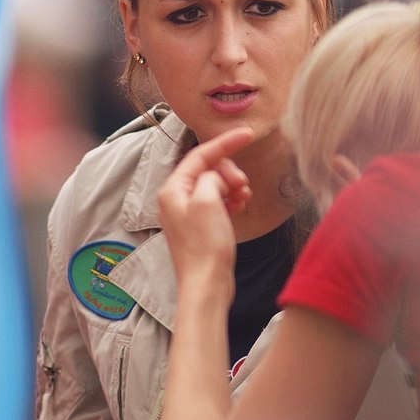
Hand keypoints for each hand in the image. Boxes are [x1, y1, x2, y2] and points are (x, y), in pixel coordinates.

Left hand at [158, 127, 253, 286]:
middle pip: (207, 169)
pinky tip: (240, 205)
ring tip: (243, 197)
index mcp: (172, 189)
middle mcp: (176, 199)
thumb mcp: (208, 201)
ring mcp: (188, 214)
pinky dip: (231, 200)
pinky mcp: (200, 227)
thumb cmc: (204, 246)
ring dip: (232, 186)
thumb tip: (217, 177)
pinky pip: (218, 202)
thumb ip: (211, 177)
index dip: (225, 143)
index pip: (200, 154)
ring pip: (214, 185)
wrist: (206, 285)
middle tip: (242, 185)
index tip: (247, 134)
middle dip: (229, 171)